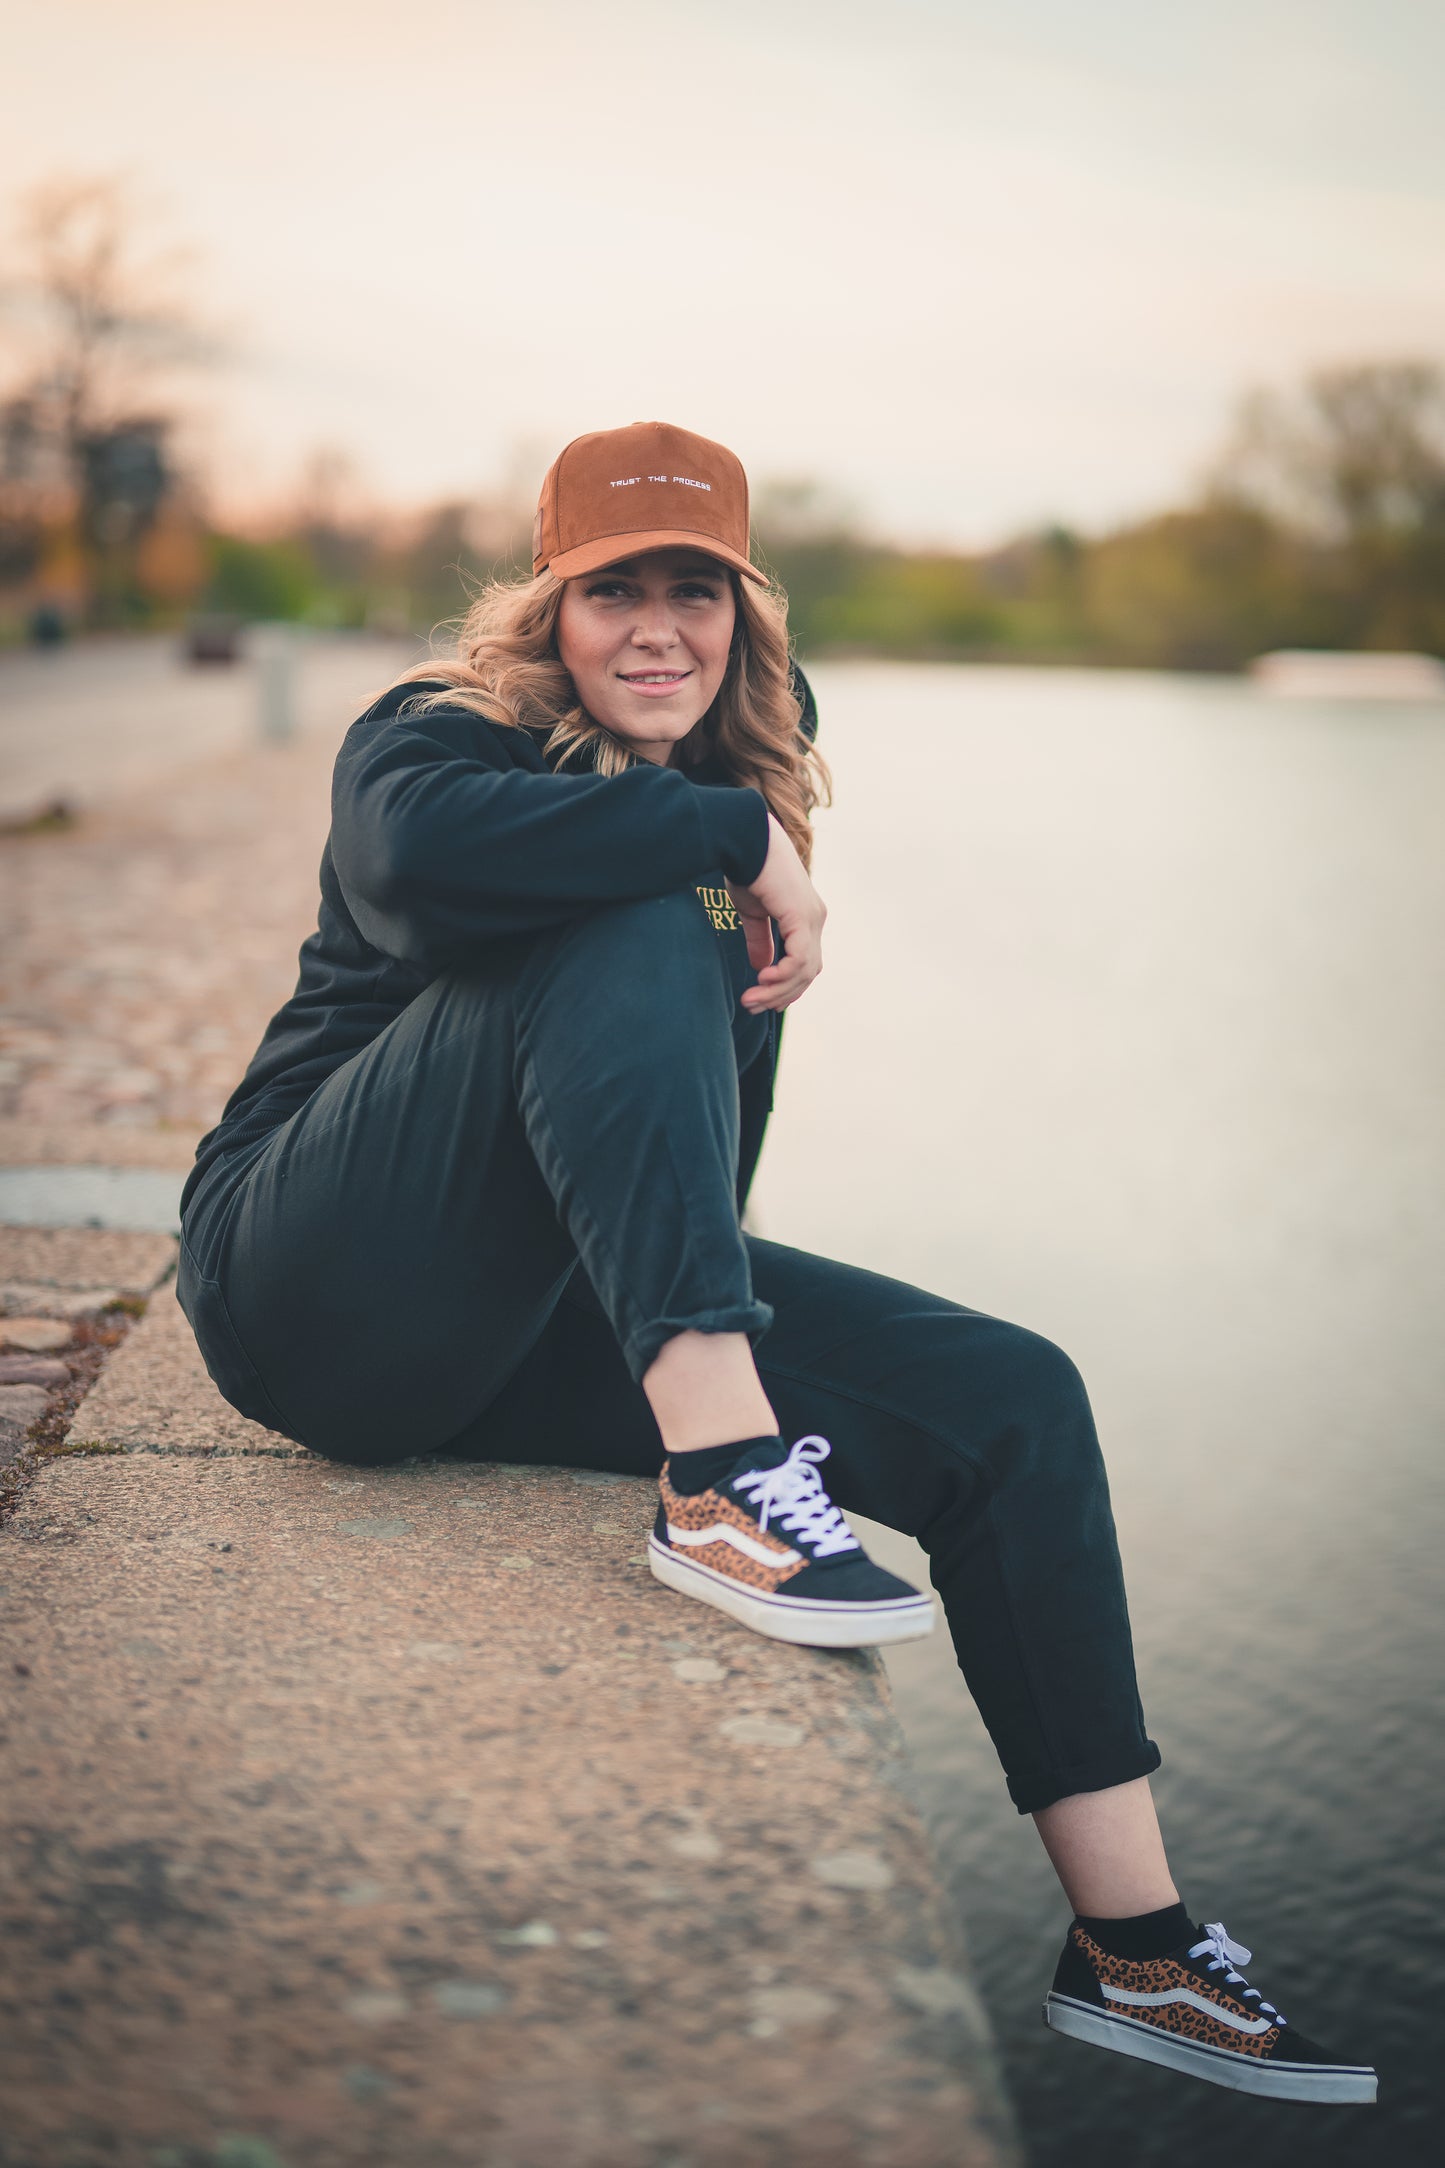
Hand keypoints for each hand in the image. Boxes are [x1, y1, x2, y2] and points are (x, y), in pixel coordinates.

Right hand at [729, 812, 825, 1013]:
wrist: (744, 840)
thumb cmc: (746, 868)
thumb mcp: (753, 912)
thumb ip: (761, 940)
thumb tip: (761, 967)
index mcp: (806, 917)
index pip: (805, 963)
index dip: (786, 985)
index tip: (761, 999)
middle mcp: (815, 919)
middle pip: (808, 972)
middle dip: (781, 994)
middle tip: (752, 1006)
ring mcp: (812, 918)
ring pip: (804, 970)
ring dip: (776, 990)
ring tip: (751, 999)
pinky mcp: (802, 917)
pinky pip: (799, 958)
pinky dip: (783, 975)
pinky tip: (763, 980)